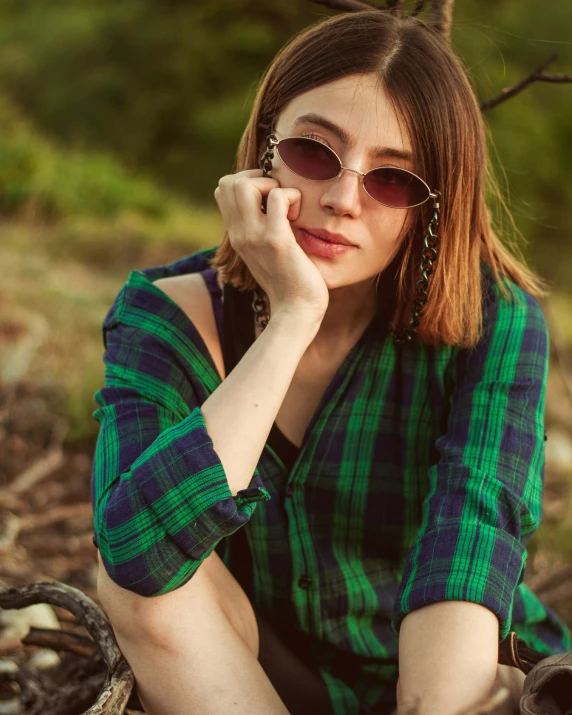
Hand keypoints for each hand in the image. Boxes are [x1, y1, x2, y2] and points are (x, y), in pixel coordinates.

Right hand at [214, 169, 328, 323]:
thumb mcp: (265, 252)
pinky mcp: (276, 241)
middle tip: (277, 198)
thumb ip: (260, 229)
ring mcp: (255, 237)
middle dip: (257, 178)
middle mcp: (239, 234)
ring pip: (246, 184)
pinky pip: (278, 197)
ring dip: (272, 185)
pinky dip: (292, 197)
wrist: (295, 312)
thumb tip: (271, 204)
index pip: (222, 189)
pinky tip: (298, 217)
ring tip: (287, 206)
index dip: (246, 181)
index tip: (268, 198)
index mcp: (236, 235)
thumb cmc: (288, 282)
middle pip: (228, 182)